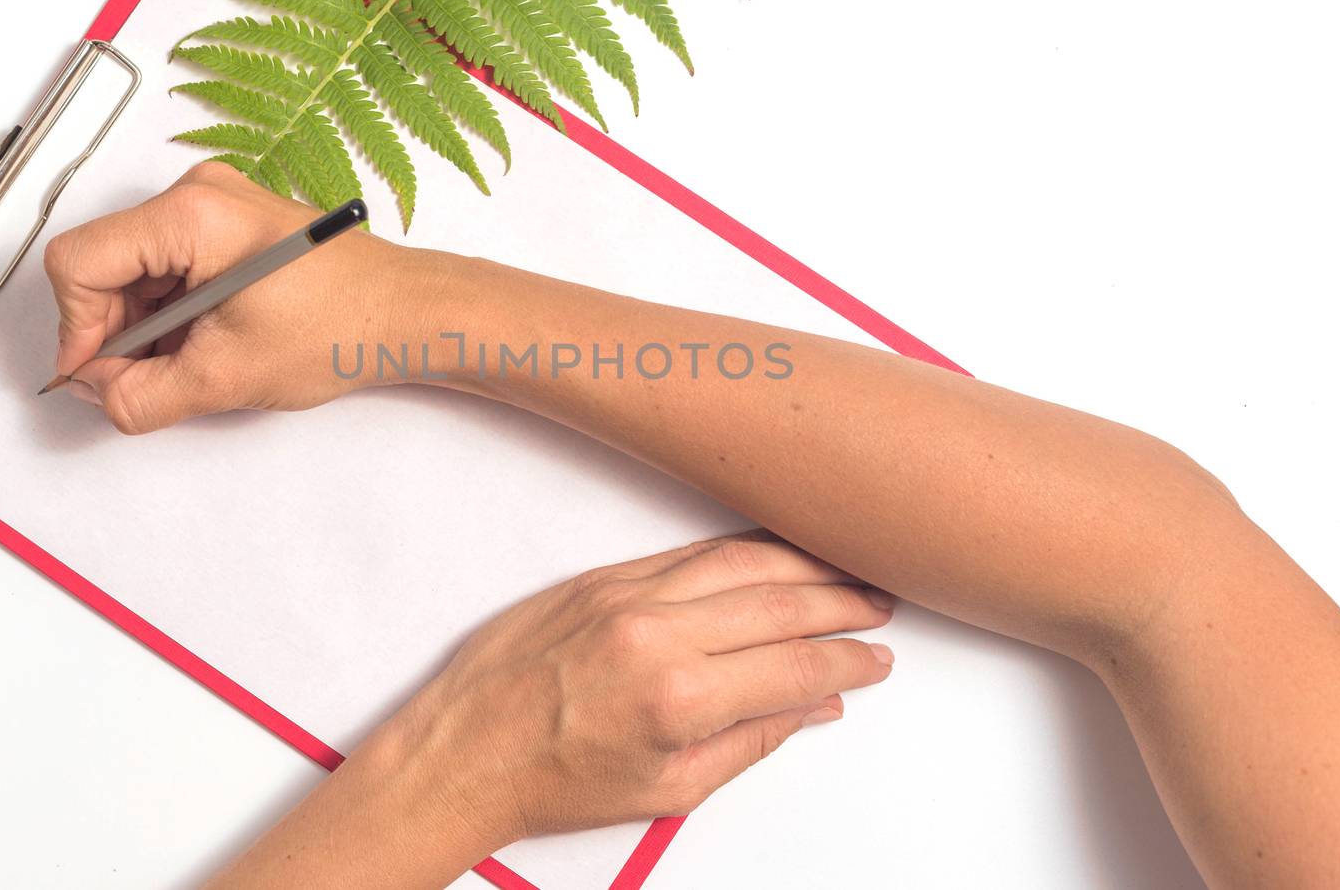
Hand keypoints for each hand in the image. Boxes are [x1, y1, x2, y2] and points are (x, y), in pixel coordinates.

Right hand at [42, 162, 411, 432]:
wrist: (408, 314)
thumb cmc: (342, 326)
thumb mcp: (226, 376)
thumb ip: (141, 395)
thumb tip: (94, 393)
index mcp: (191, 214)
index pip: (79, 261)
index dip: (76, 327)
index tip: (97, 375)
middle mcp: (197, 194)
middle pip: (104, 263)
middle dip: (114, 331)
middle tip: (145, 380)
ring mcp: (214, 205)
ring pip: (133, 270)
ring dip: (144, 327)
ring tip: (191, 363)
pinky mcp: (228, 225)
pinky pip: (167, 267)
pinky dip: (171, 314)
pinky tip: (205, 345)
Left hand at [353, 533, 894, 851]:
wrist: (462, 750)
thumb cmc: (550, 779)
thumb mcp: (668, 789)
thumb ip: (751, 741)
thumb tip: (813, 709)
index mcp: (678, 697)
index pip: (795, 666)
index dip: (848, 662)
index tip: (875, 661)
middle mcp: (656, 632)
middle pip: (779, 601)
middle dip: (841, 603)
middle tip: (877, 607)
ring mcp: (626, 595)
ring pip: (738, 561)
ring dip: (800, 563)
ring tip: (842, 571)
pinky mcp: (600, 577)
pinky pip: (687, 553)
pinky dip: (739, 550)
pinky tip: (769, 555)